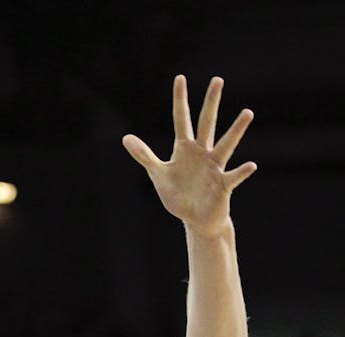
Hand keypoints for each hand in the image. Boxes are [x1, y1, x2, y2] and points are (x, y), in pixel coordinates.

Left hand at [122, 75, 255, 236]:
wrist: (196, 219)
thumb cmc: (178, 195)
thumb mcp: (158, 174)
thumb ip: (145, 155)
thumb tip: (125, 137)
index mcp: (185, 148)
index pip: (181, 119)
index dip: (179, 100)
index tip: (179, 78)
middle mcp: (202, 153)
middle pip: (207, 123)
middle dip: (210, 103)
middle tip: (217, 80)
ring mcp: (214, 167)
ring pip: (226, 145)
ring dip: (236, 130)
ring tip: (247, 113)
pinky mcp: (222, 186)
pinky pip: (233, 177)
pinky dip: (241, 171)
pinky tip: (250, 165)